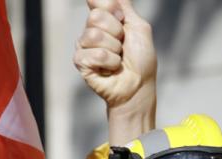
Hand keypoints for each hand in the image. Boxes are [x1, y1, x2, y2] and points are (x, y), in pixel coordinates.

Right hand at [73, 0, 156, 143]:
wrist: (138, 86)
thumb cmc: (141, 60)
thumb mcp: (139, 27)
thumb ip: (124, 7)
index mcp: (104, 20)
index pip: (97, 0)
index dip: (112, 8)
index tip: (122, 19)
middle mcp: (91, 30)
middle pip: (96, 16)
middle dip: (116, 31)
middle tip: (122, 45)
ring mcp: (84, 46)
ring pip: (93, 34)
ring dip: (114, 49)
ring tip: (117, 59)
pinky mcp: (81, 63)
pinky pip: (94, 54)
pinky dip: (109, 62)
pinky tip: (110, 69)